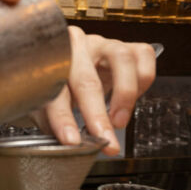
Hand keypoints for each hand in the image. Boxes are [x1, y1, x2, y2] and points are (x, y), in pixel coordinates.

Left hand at [37, 27, 157, 155]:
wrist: (74, 65)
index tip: (71, 141)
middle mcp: (76, 46)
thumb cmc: (58, 86)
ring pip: (122, 59)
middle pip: (87, 79)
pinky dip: (143, 79)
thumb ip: (53, 122)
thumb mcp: (47, 103)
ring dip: (125, 95)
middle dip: (97, 115)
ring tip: (119, 121)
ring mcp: (103, 43)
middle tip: (104, 140)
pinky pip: (143, 55)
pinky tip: (132, 97)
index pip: (54, 90)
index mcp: (50, 61)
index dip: (63, 118)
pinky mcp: (126, 46)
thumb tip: (69, 146)